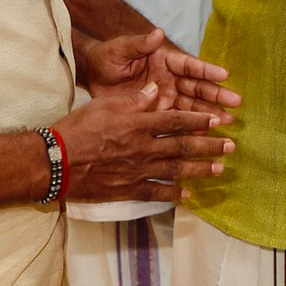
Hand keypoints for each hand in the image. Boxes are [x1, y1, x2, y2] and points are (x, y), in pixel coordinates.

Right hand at [52, 89, 233, 202]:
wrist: (55, 163)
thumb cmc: (76, 128)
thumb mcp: (104, 104)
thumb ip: (134, 99)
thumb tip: (156, 89)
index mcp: (138, 124)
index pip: (176, 120)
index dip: (199, 120)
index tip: (217, 120)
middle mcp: (143, 148)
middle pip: (183, 146)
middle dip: (209, 146)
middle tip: (230, 146)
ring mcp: (137, 171)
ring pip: (176, 170)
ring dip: (200, 170)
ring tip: (219, 169)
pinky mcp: (128, 189)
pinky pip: (156, 193)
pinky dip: (174, 195)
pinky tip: (188, 196)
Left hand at [80, 30, 238, 123]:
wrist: (91, 77)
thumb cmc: (108, 58)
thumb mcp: (121, 50)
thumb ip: (139, 44)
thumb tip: (158, 33)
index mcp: (165, 59)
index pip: (190, 65)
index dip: (207, 70)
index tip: (225, 75)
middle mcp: (170, 78)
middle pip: (197, 87)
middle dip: (216, 95)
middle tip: (236, 103)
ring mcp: (166, 96)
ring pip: (192, 106)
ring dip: (210, 113)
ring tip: (228, 121)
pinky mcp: (158, 113)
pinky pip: (178, 121)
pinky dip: (192, 127)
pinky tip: (207, 135)